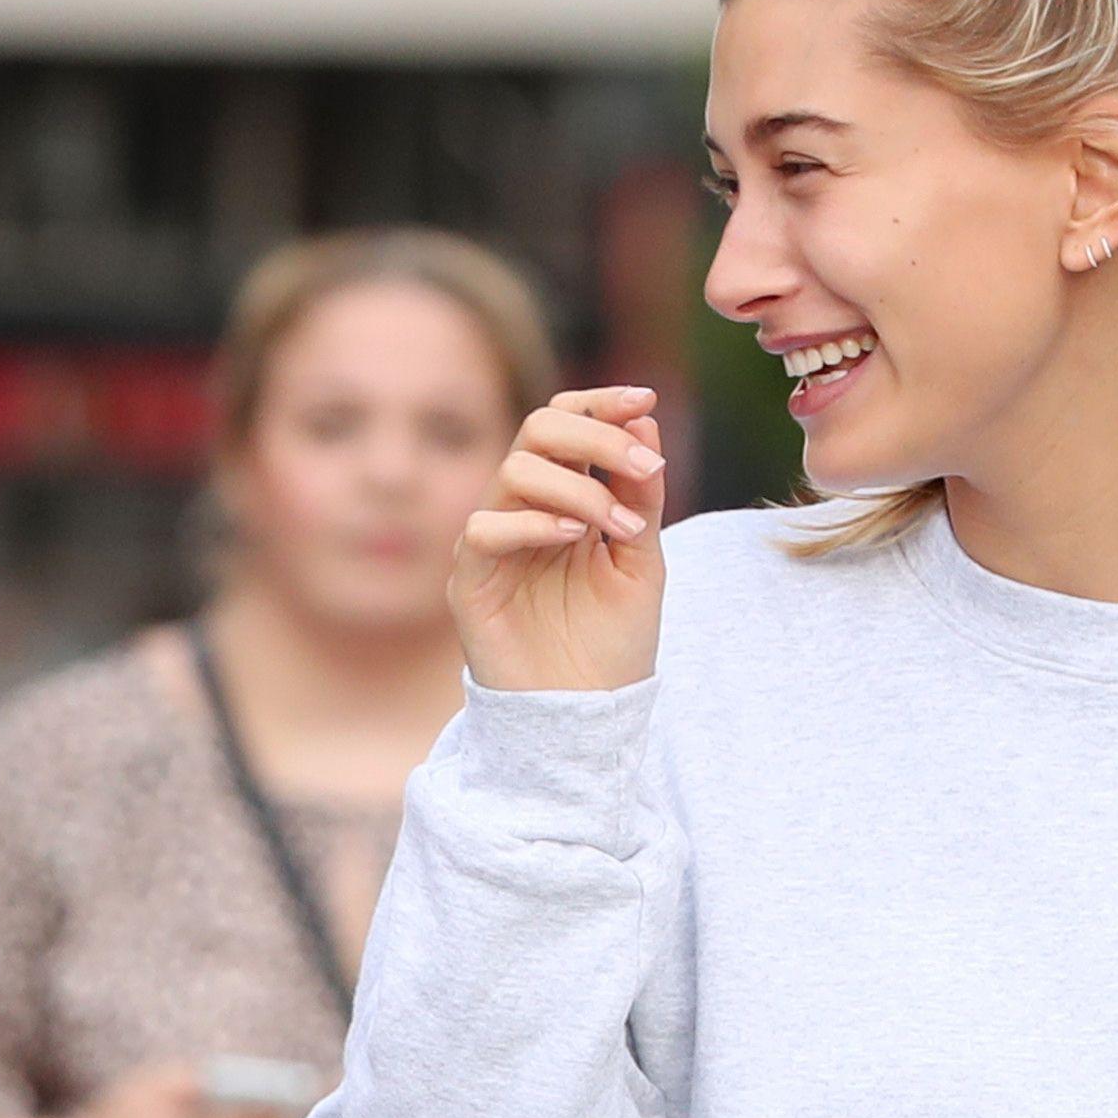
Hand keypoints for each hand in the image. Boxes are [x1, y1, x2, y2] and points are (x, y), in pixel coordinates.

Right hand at [450, 385, 668, 693]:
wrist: (587, 717)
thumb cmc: (613, 641)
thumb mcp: (642, 558)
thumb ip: (641, 494)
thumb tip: (644, 420)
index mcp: (565, 495)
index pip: (568, 422)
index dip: (602, 402)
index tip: (647, 400)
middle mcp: (523, 509)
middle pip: (538, 428)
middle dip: (595, 435)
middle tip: (642, 466)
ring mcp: (493, 542)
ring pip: (515, 470)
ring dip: (578, 486)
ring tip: (619, 526)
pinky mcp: (471, 582)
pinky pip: (485, 528)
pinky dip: (534, 522)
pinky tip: (575, 539)